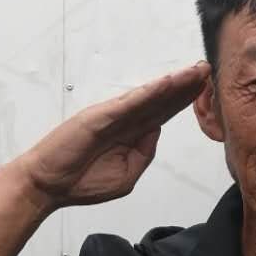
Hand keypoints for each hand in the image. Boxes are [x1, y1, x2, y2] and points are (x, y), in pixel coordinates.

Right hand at [15, 63, 209, 209]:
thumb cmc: (80, 181)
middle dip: (186, 86)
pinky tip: (168, 83)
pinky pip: (130, 103)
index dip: (184, 101)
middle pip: (161, 100)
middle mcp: (124, 121)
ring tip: (196, 71)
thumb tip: (155, 132)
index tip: (206, 88)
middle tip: (207, 69)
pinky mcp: (100, 117)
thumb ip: (144, 154)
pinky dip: (150, 93)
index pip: (163, 114)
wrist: (48, 186)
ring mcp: (112, 116)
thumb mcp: (126, 176)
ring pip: (150, 97)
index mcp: (130, 136)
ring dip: (174, 84)